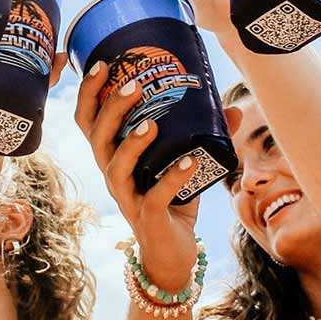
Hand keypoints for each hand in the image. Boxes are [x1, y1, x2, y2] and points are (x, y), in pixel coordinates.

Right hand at [74, 60, 200, 291]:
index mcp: (114, 155)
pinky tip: (189, 163)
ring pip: (115, 167)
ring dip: (131, 144)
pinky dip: (171, 179)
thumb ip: (203, 137)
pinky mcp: (147, 219)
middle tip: (133, 85)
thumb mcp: (184, 163)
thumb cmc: (171, 203)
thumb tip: (231, 107)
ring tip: (150, 124)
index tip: (101, 64)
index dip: (89, 93)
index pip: (89, 120)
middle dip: (111, 109)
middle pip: (96, 137)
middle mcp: (114, 174)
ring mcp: (127, 198)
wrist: (173, 255)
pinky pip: (153, 198)